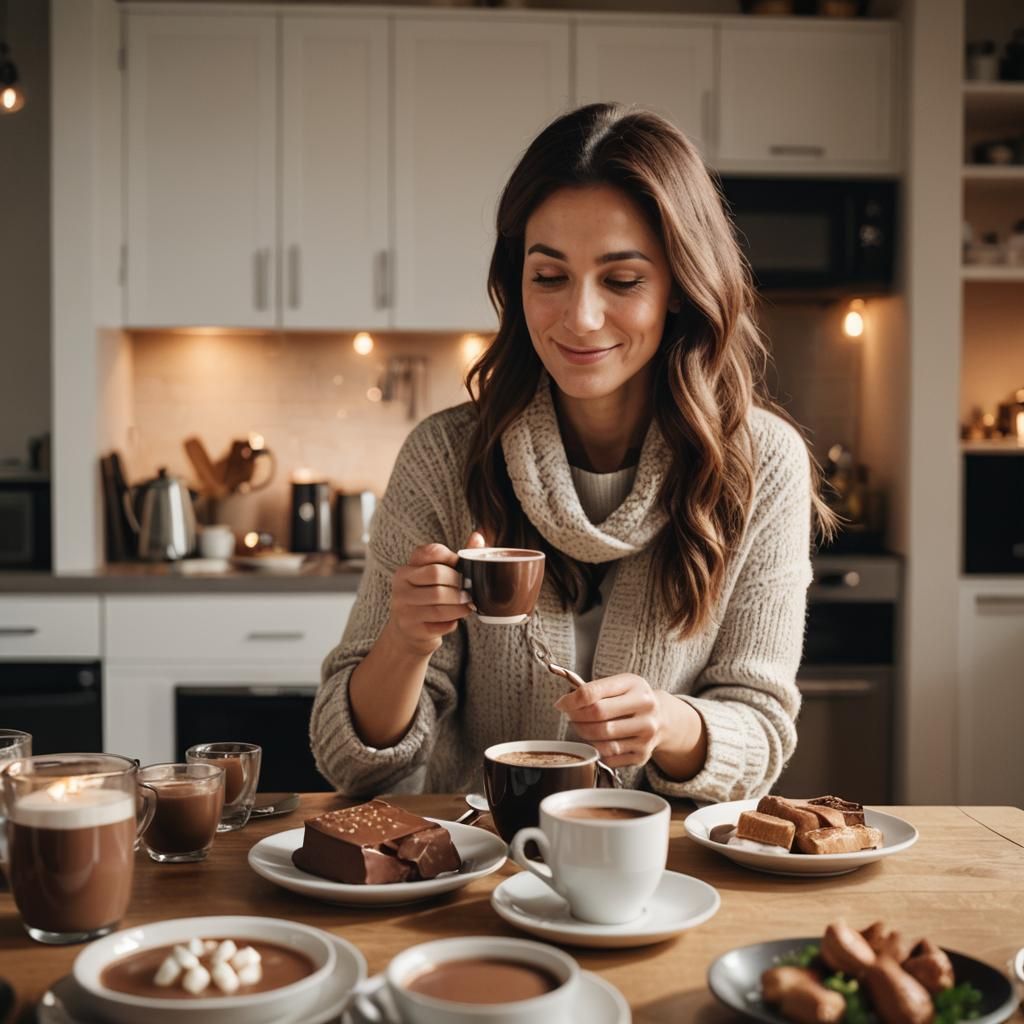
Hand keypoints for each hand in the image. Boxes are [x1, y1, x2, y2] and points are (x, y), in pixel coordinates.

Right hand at [387, 531, 484, 656]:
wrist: (408, 632)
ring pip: (440, 603)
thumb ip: (456, 558)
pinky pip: (439, 623)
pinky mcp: (411, 627)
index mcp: (407, 568)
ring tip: (467, 605)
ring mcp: (403, 607)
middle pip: (436, 574)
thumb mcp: (436, 577)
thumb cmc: (427, 598)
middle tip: (468, 591)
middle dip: (458, 583)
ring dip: (460, 606)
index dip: (450, 557)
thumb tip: (479, 536)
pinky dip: (452, 622)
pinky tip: (454, 619)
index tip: (459, 566)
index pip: (430, 552)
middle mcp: (400, 585)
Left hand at [554, 675, 707, 776]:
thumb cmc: (633, 699)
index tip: (561, 704)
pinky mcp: (642, 755)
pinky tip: (595, 741)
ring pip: (601, 739)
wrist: (663, 719)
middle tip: (569, 716)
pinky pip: (608, 756)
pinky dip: (595, 750)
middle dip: (575, 717)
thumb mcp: (621, 685)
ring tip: (580, 727)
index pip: (593, 693)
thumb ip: (595, 690)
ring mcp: (646, 734)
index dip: (571, 700)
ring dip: (583, 734)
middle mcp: (645, 709)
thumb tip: (566, 701)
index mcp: (635, 685)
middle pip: (596, 715)